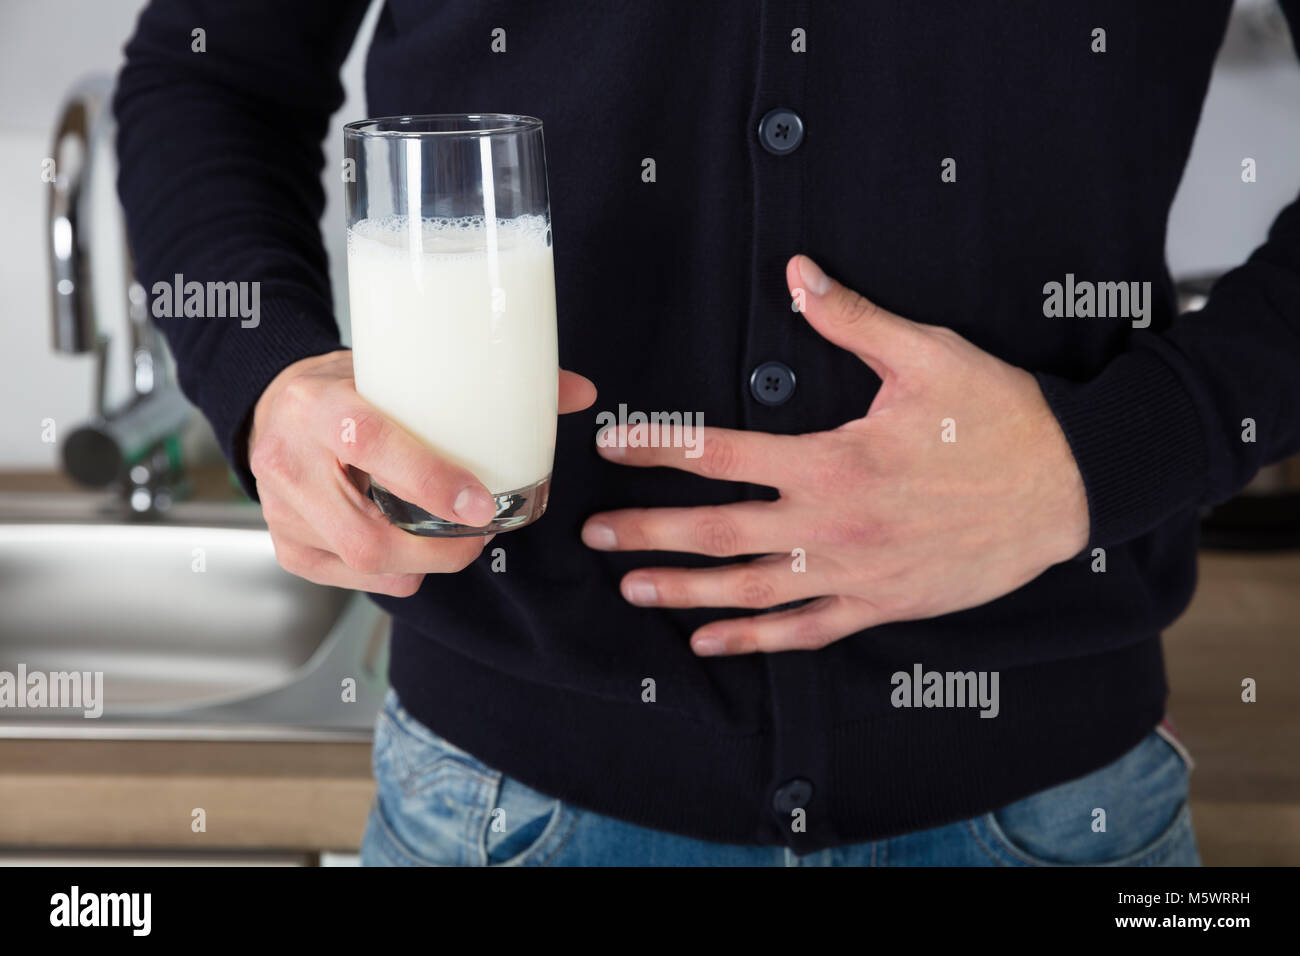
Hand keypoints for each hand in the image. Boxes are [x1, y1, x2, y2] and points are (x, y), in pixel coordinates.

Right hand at [249, 349, 595, 595]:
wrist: (275, 405)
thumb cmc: (351, 386)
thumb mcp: (402, 369)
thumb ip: (487, 383)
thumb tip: (580, 392)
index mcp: (319, 404)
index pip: (371, 444)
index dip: (430, 481)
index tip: (481, 502)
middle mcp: (288, 460)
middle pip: (368, 535)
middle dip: (439, 549)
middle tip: (482, 533)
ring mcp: (281, 512)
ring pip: (365, 565)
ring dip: (424, 563)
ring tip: (455, 538)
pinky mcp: (288, 547)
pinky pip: (356, 580)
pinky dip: (398, 574)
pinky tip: (414, 548)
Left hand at [582, 255, 1088, 654]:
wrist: (1069, 488)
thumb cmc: (999, 418)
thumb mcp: (928, 356)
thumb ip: (853, 320)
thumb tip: (798, 273)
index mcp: (832, 460)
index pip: (722, 454)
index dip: (660, 448)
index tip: (613, 446)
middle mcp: (831, 524)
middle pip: (719, 532)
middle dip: (649, 531)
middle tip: (594, 533)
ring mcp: (855, 573)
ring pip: (750, 591)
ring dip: (685, 590)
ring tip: (632, 587)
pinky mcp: (881, 605)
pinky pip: (805, 631)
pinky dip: (754, 641)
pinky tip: (710, 642)